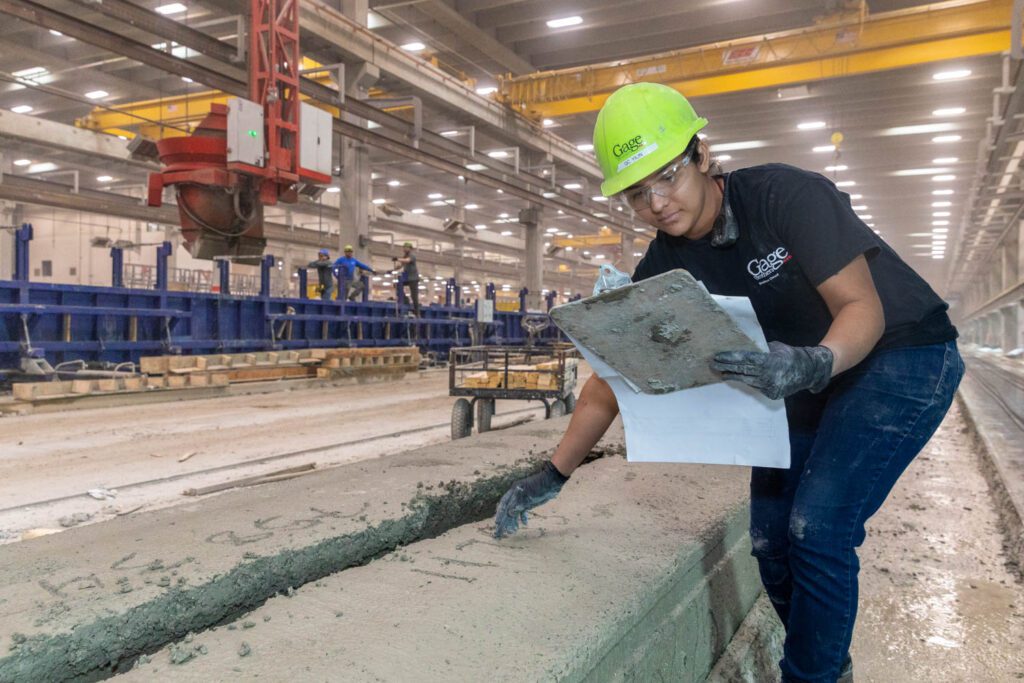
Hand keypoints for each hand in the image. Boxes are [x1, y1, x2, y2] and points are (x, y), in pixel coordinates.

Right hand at [493, 461, 567, 538]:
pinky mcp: (529, 502)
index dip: (500, 514)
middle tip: (500, 533)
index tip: (497, 524)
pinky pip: (523, 511)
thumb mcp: (530, 495)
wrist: (552, 481)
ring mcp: (522, 499)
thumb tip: (509, 513)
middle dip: (503, 522)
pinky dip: (523, 517)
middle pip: (507, 510)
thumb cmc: (540, 486)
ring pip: (514, 512)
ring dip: (512, 522)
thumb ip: (520, 503)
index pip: (504, 504)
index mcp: (513, 491)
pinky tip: (525, 524)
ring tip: (512, 532)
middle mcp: (516, 495)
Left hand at [713, 342, 832, 399]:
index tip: (718, 356)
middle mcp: (770, 375)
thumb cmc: (791, 355)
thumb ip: (760, 350)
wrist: (810, 371)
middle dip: (727, 367)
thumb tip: (741, 347)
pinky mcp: (772, 394)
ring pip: (747, 381)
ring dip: (733, 376)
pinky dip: (746, 381)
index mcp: (771, 361)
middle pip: (743, 371)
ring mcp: (771, 387)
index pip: (746, 359)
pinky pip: (755, 386)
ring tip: (721, 371)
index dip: (731, 358)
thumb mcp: (776, 348)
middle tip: (713, 363)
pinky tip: (736, 377)